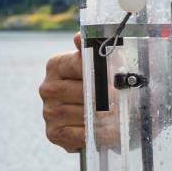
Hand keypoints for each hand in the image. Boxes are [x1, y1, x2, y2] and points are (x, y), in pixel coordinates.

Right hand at [38, 35, 119, 152]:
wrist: (98, 118)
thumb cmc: (100, 88)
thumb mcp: (99, 67)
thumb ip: (92, 51)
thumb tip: (78, 37)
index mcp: (56, 65)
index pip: (78, 63)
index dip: (100, 70)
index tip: (116, 76)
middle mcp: (48, 88)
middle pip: (81, 91)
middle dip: (105, 96)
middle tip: (123, 99)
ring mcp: (48, 111)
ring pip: (81, 113)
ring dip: (104, 116)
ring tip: (120, 115)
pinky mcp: (53, 133)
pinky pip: (78, 134)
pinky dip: (95, 133)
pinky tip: (106, 130)